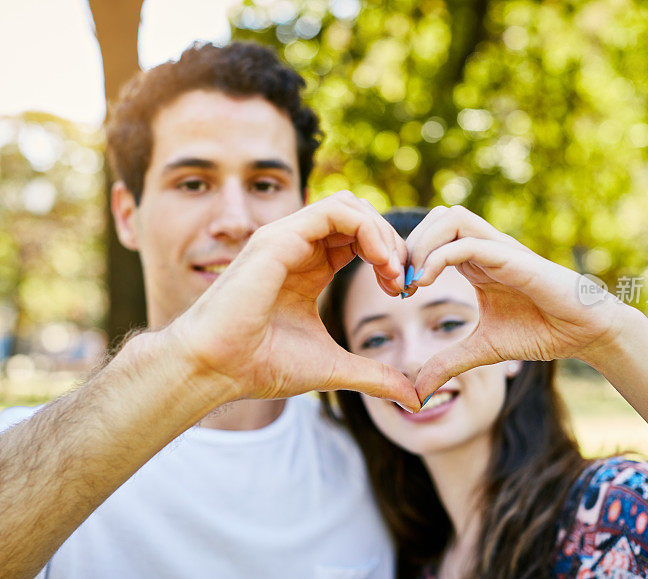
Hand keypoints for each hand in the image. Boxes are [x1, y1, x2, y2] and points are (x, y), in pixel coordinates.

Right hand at [167, 191, 420, 409]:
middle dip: (392, 243)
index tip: (402, 291)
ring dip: (382, 234)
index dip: (389, 257)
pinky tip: (378, 262)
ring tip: (393, 272)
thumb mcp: (335, 367)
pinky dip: (367, 229)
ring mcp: (287, 238)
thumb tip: (414, 400)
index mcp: (309, 267)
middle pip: (360, 217)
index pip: (359, 239)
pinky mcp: (279, 237)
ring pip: (350, 206)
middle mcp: (298, 247)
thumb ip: (375, 375)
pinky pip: (335, 210)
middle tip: (403, 282)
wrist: (217, 369)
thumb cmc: (262, 365)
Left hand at [403, 205, 634, 400]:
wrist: (586, 332)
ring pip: (450, 217)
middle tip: (400, 283)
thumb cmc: (541, 332)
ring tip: (414, 281)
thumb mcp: (482, 349)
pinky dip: (439, 256)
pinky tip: (427, 283)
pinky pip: (467, 242)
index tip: (397, 292)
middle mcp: (485, 248)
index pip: (432, 236)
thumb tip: (417, 391)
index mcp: (476, 262)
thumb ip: (448, 363)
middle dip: (409, 244)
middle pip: (436, 217)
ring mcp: (499, 249)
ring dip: (422, 243)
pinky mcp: (512, 258)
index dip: (408, 257)